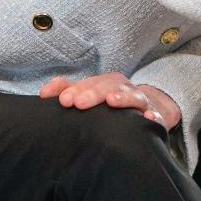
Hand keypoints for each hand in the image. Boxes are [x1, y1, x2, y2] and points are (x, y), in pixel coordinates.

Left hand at [40, 72, 181, 130]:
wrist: (150, 108)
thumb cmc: (112, 103)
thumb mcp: (91, 94)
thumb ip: (68, 91)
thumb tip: (43, 93)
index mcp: (107, 84)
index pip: (92, 82)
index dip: (77, 89)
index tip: (63, 100)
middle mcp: (124, 90)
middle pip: (110, 86)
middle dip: (94, 93)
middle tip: (78, 102)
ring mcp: (141, 102)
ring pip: (134, 97)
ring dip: (123, 98)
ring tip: (111, 102)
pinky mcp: (156, 116)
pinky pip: (157, 115)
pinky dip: (154, 115)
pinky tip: (148, 118)